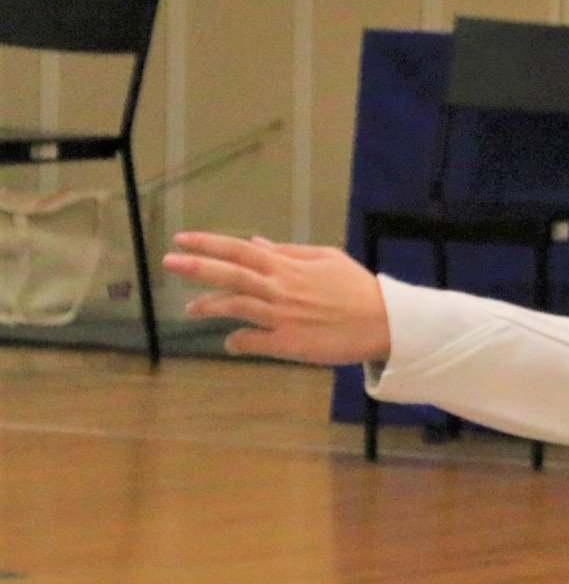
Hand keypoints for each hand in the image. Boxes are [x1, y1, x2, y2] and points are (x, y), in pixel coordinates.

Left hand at [164, 232, 390, 365]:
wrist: (385, 323)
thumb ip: (290, 252)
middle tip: (168, 262)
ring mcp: (281, 317)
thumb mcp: (328, 259)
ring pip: (234, 308)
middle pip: (229, 275)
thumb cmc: (358, 289)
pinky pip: (251, 342)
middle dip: (196, 267)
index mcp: (289, 267)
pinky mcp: (287, 343)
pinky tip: (230, 342)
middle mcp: (280, 289)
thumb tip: (256, 244)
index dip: (208, 244)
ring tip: (191, 308)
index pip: (239, 251)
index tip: (182, 240)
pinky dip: (236, 341)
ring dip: (208, 306)